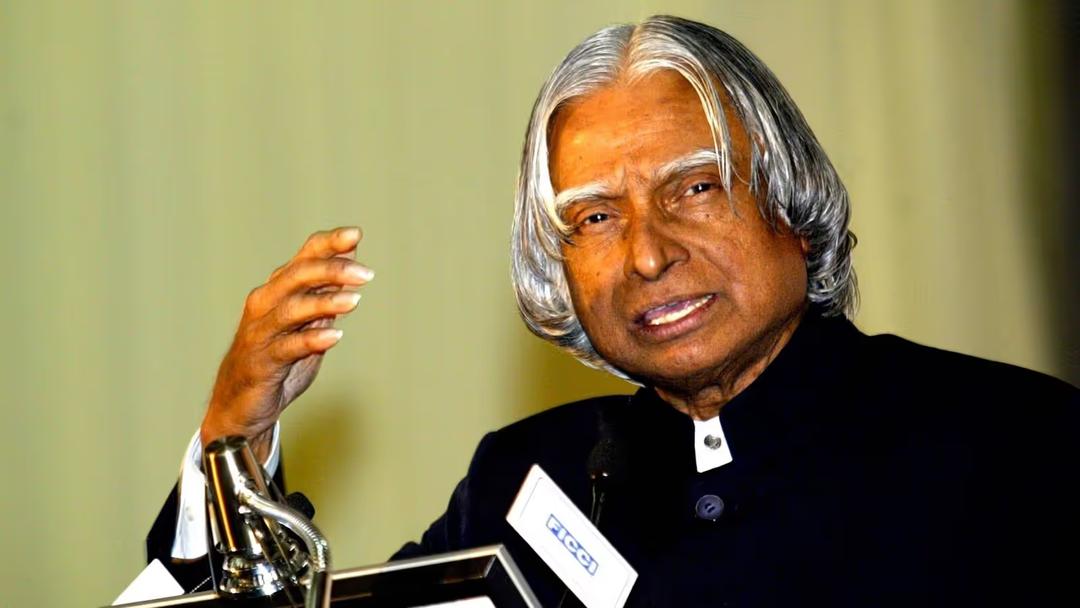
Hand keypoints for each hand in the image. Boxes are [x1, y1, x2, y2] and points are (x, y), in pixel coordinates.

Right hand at [200, 226, 373, 460]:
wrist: (242, 404)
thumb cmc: (278, 358)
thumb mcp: (308, 322)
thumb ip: (327, 291)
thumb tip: (353, 257)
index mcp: (278, 290)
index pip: (304, 258)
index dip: (329, 244)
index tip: (355, 234)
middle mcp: (265, 304)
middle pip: (297, 277)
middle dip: (332, 270)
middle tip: (366, 274)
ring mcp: (260, 332)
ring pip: (292, 309)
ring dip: (325, 303)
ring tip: (355, 301)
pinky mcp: (261, 362)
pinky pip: (287, 348)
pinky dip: (311, 340)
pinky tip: (334, 338)